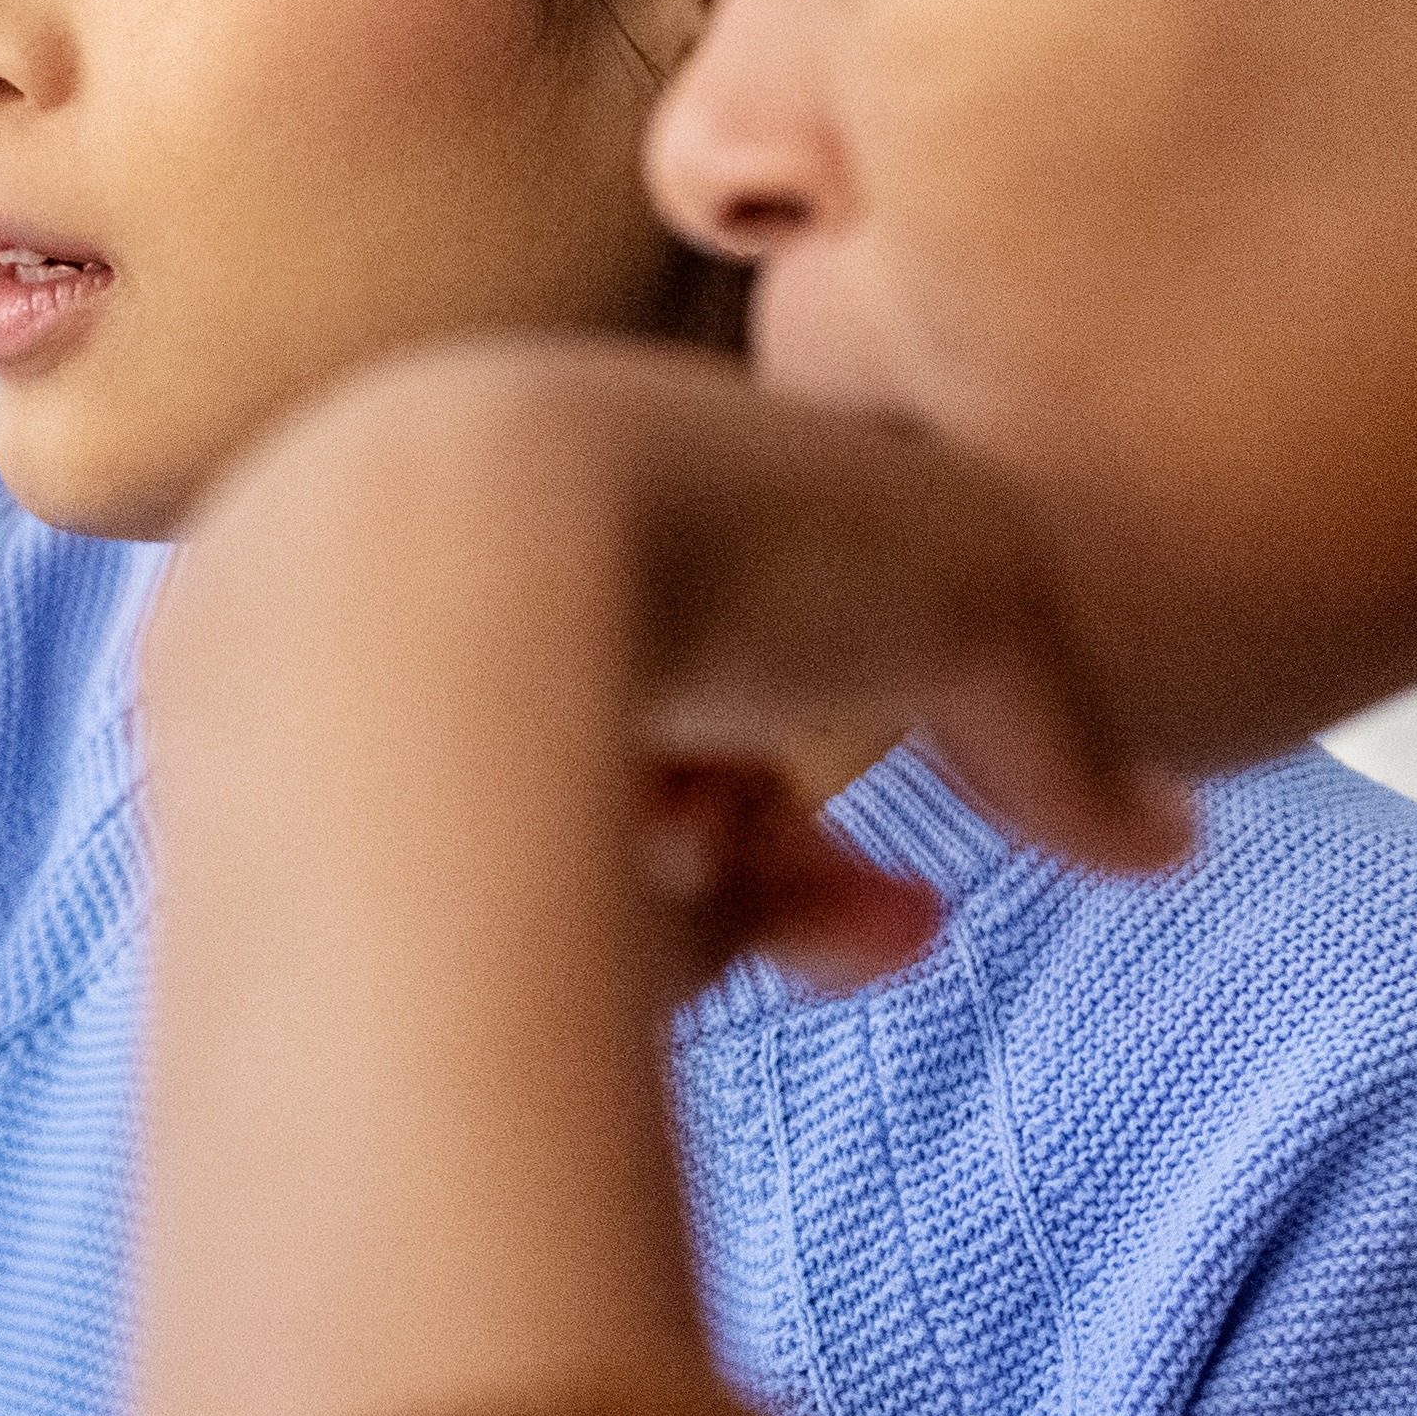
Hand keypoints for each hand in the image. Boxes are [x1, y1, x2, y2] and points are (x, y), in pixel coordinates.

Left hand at [128, 341, 1195, 1415]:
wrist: (423, 589)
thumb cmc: (709, 537)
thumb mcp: (970, 595)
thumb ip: (1065, 722)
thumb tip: (1160, 838)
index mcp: (598, 454)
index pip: (750, 620)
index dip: (863, 746)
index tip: (917, 886)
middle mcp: (448, 552)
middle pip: (653, 748)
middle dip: (786, 861)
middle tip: (875, 939)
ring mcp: (334, 679)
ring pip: (554, 834)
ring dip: (689, 904)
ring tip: (736, 935)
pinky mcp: (256, 806)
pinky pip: (446, 904)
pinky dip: (558, 938)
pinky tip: (600, 961)